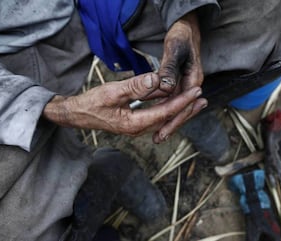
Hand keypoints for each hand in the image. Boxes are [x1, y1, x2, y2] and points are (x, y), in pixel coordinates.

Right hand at [42, 73, 205, 139]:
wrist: (77, 115)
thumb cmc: (91, 103)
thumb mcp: (112, 92)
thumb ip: (135, 87)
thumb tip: (157, 80)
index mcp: (134, 123)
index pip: (165, 112)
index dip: (182, 101)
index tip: (196, 91)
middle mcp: (139, 129)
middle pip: (169, 119)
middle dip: (187, 109)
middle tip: (203, 98)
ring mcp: (138, 127)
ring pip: (165, 119)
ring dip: (181, 110)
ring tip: (197, 102)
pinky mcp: (136, 122)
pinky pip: (158, 116)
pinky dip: (169, 109)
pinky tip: (176, 102)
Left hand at [151, 11, 205, 142]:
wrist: (189, 27)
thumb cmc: (182, 35)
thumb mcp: (174, 49)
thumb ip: (169, 69)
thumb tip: (164, 87)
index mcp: (194, 78)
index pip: (183, 104)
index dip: (172, 119)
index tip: (162, 132)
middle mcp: (193, 84)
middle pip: (182, 109)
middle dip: (171, 125)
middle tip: (158, 139)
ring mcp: (188, 84)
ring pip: (178, 106)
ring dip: (169, 120)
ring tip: (158, 134)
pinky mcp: (182, 82)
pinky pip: (175, 99)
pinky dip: (167, 108)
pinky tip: (160, 116)